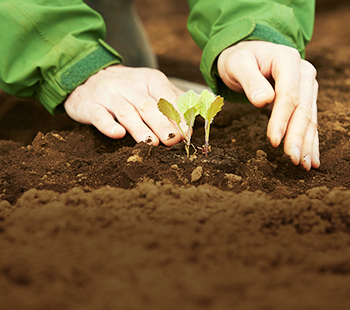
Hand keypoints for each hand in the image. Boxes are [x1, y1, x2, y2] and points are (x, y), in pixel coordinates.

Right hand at [64, 65, 184, 145]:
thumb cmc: (128, 88)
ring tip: (151, 143)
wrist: (89, 76)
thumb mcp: (152, 88)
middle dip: (162, 124)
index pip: (166, 96)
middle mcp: (129, 85)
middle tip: (172, 140)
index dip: (177, 115)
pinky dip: (108, 125)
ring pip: (126, 112)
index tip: (186, 132)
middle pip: (148, 106)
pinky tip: (117, 134)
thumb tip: (194, 118)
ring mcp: (109, 94)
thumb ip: (174, 100)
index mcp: (149, 80)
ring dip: (139, 128)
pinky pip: (99, 115)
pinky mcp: (90, 105)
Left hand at [218, 41, 318, 170]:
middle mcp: (303, 72)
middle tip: (292, 160)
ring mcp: (306, 86)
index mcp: (288, 60)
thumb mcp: (237, 64)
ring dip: (307, 142)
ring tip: (304, 165)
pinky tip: (311, 158)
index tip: (274, 141)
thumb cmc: (239, 58)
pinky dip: (310, 139)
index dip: (282, 119)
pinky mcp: (304, 97)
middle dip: (297, 136)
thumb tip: (264, 101)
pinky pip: (309, 120)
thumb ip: (250, 80)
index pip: (288, 95)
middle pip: (303, 108)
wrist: (247, 53)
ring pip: (309, 117)